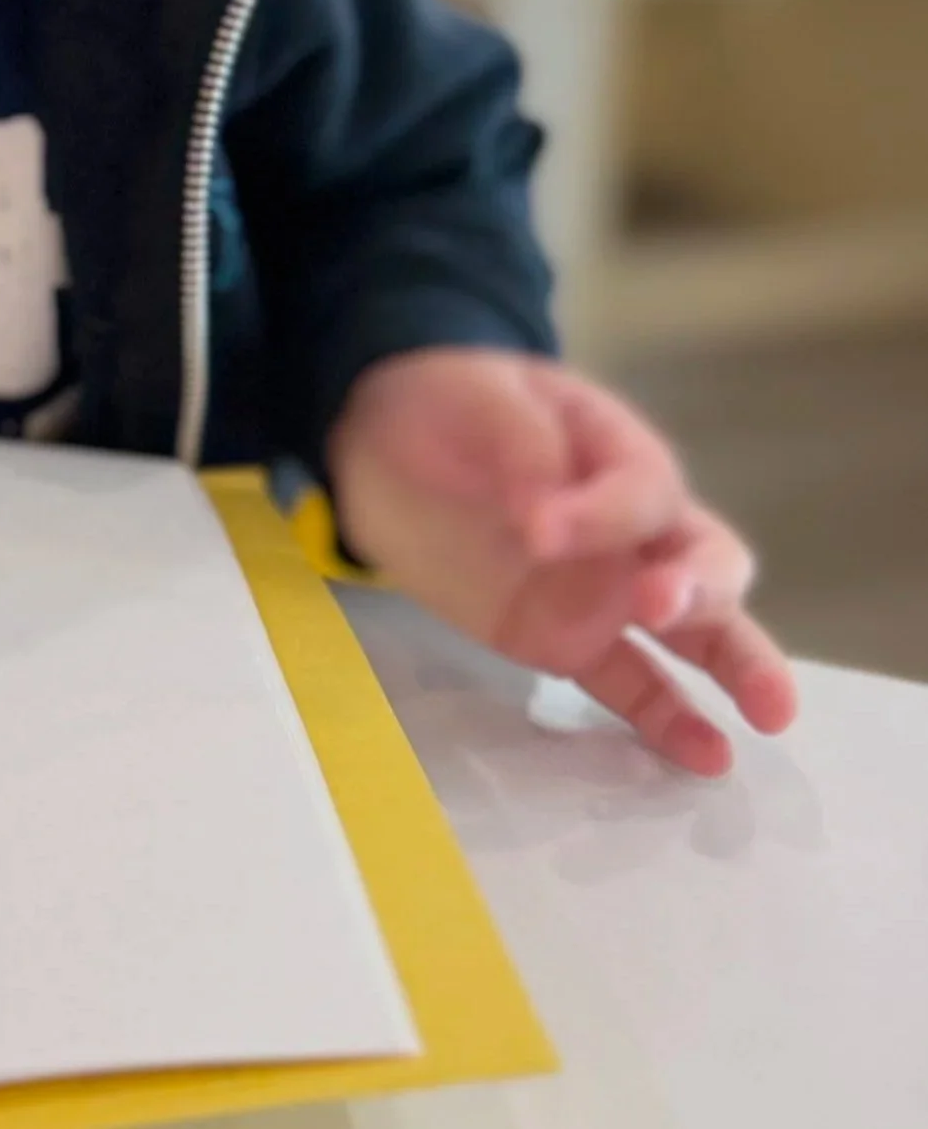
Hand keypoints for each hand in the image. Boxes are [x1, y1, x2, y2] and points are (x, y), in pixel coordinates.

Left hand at [328, 348, 798, 774]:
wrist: (384, 444)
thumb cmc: (448, 405)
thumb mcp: (476, 398)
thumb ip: (518, 443)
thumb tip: (545, 510)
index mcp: (617, 453)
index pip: (643, 489)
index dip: (604, 513)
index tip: (538, 530)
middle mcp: (633, 529)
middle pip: (705, 558)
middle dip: (701, 587)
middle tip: (661, 605)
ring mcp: (607, 591)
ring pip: (698, 632)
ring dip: (737, 666)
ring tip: (769, 712)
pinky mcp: (567, 640)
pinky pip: (631, 682)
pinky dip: (669, 718)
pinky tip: (708, 754)